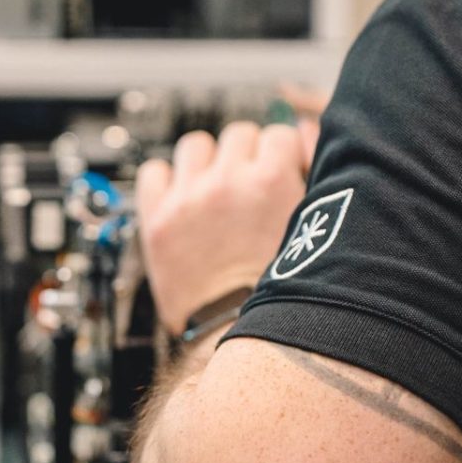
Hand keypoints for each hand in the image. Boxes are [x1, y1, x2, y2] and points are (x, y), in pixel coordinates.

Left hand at [135, 121, 311, 334]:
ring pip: (196, 145)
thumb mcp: (307, 226)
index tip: (276, 172)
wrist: (234, 330)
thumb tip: (301, 132)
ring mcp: (189, 197)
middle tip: (245, 185)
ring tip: (211, 189)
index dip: (279, 155)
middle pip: (238, 134)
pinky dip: (166, 181)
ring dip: (206, 162)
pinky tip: (179, 199)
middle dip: (245, 156)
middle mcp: (227, 182)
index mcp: (271, 181)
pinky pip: (154, 171)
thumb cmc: (276, 289)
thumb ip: (308, 172)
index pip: (278, 134)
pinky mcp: (157, 217)